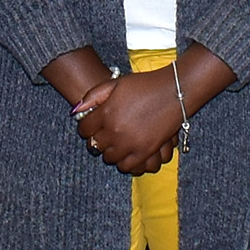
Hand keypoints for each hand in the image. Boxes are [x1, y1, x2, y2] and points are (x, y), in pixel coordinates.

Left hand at [74, 67, 188, 177]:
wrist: (174, 91)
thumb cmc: (144, 85)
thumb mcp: (115, 83)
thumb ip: (93, 96)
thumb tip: (76, 111)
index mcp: (106, 113)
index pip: (84, 130)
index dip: (86, 128)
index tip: (91, 126)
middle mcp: (115, 131)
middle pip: (95, 145)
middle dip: (97, 139)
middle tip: (104, 134)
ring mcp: (130, 143)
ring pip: (109, 158)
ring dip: (110, 151)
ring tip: (116, 143)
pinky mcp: (145, 152)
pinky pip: (127, 166)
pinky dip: (124, 162)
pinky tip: (127, 152)